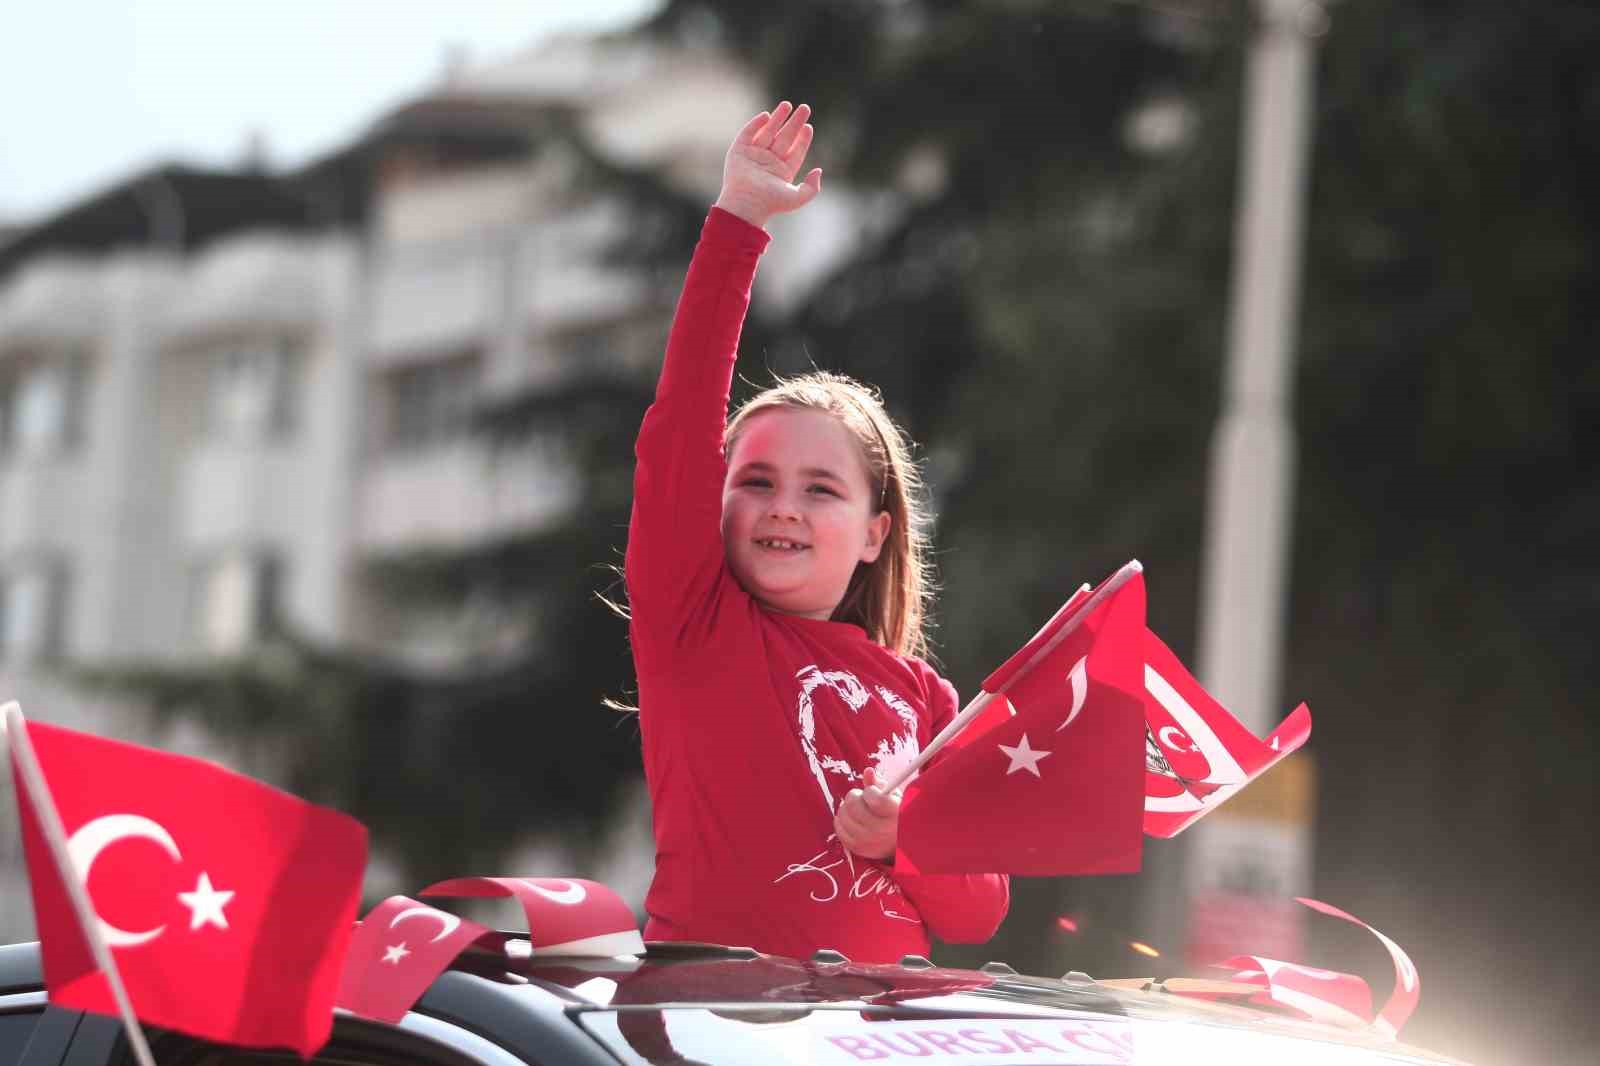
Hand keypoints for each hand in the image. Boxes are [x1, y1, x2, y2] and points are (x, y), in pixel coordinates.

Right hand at [713, 101, 821, 228]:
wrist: (746, 204)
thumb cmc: (771, 203)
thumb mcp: (797, 198)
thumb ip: (812, 187)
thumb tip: (818, 170)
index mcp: (782, 171)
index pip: (796, 150)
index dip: (803, 138)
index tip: (809, 127)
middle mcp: (769, 161)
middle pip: (785, 137)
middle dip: (794, 122)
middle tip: (805, 108)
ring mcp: (754, 155)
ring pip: (768, 132)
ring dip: (778, 118)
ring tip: (787, 105)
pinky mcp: (738, 151)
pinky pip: (748, 133)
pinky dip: (756, 124)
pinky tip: (766, 115)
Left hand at [834, 767, 901, 861]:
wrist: (901, 844)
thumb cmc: (897, 814)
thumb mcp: (894, 797)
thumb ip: (880, 783)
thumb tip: (867, 771)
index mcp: (896, 814)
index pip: (875, 799)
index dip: (870, 792)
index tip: (872, 792)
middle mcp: (882, 830)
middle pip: (854, 806)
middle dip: (855, 797)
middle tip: (861, 798)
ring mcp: (869, 841)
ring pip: (844, 816)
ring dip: (846, 807)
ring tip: (857, 808)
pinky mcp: (858, 848)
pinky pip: (839, 830)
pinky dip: (841, 821)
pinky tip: (850, 818)